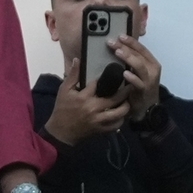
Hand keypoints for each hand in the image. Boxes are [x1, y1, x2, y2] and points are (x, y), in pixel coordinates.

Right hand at [46, 39, 160, 145]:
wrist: (61, 132)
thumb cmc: (62, 109)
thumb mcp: (64, 90)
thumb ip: (72, 75)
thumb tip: (77, 59)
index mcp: (84, 97)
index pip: (100, 83)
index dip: (108, 77)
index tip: (117, 71)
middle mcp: (94, 108)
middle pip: (115, 98)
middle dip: (125, 91)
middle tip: (131, 84)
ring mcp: (99, 120)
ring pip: (119, 113)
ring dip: (126, 106)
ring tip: (128, 99)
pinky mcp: (101, 130)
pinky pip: (116, 125)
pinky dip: (121, 119)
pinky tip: (122, 113)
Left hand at [108, 35, 160, 119]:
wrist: (147, 107)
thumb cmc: (140, 86)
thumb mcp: (138, 71)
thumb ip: (133, 60)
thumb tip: (118, 47)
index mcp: (151, 62)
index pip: (141, 48)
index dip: (131, 41)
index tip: (120, 36)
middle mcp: (152, 69)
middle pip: (139, 55)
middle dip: (125, 47)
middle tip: (112, 42)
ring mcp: (149, 80)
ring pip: (139, 66)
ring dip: (128, 58)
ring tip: (117, 53)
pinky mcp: (144, 90)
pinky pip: (138, 83)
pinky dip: (132, 77)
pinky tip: (124, 73)